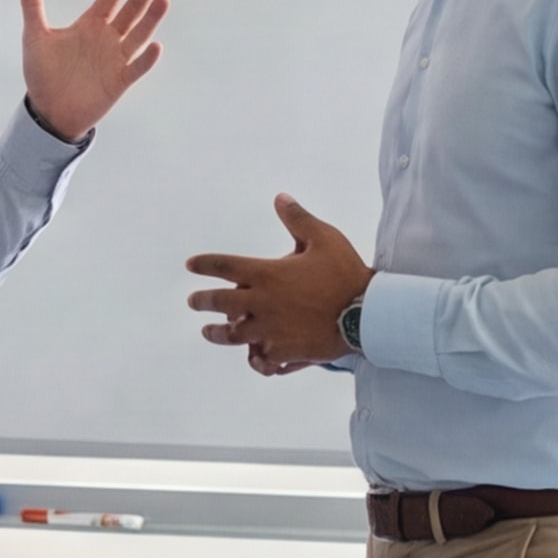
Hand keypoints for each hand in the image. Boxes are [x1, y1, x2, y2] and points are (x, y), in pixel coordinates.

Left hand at [12, 0, 173, 141]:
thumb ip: (33, 6)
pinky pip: (135, 68)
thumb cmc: (42, 73)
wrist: (47, 111)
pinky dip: (146, 58)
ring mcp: (115, 59)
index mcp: (90, 24)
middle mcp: (107, 38)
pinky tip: (156, 45)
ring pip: (138, 35)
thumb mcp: (35, 36)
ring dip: (150, 19)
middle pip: (131, 10)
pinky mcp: (118, 81)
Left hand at [184, 194, 373, 372]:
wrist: (367, 314)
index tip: (190, 265)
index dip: (204, 264)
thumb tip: (280, 198)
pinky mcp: (283, 352)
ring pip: (232, 335)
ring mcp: (269, 330)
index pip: (224, 266)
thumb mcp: (324, 238)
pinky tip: (252, 356)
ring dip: (216, 333)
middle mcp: (261, 303)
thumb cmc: (345, 272)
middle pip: (218, 303)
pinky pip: (260, 359)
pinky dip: (254, 358)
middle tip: (193, 301)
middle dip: (202, 301)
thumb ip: (298, 219)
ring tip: (207, 331)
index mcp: (266, 274)